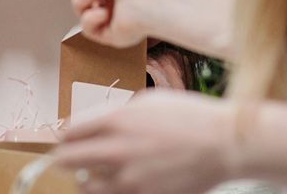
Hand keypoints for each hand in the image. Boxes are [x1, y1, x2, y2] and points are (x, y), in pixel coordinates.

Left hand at [54, 90, 238, 193]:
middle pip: (67, 160)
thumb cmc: (189, 116)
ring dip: (84, 180)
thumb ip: (116, 114)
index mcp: (117, 119)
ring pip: (85, 186)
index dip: (64, 137)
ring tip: (90, 176)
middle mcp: (118, 149)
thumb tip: (92, 126)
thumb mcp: (148, 101)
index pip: (70, 132)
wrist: (224, 143)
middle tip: (64, 160)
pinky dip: (108, 192)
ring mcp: (130, 178)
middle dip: (62, 159)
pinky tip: (116, 184)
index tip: (66, 139)